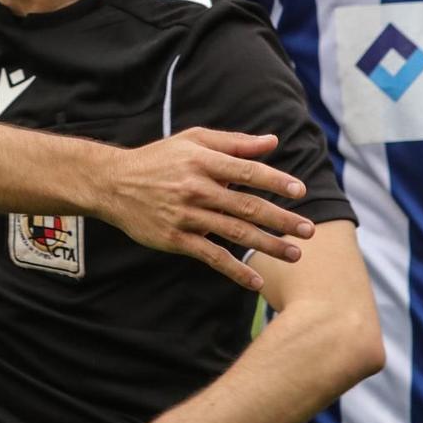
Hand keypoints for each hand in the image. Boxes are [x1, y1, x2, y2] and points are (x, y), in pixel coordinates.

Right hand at [106, 128, 311, 291]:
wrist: (113, 183)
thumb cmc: (159, 159)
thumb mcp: (193, 140)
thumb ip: (234, 143)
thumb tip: (272, 142)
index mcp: (203, 161)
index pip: (247, 172)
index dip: (275, 181)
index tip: (300, 192)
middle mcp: (196, 188)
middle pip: (246, 206)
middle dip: (281, 219)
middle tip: (309, 230)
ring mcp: (186, 216)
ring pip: (234, 233)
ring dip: (267, 245)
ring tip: (294, 254)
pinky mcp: (175, 239)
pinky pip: (211, 257)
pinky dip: (235, 270)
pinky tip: (256, 281)